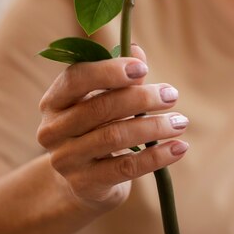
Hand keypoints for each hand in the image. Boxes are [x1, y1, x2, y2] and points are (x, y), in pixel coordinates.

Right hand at [37, 44, 188, 213]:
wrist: (82, 181)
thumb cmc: (97, 128)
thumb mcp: (103, 99)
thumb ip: (119, 74)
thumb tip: (136, 50)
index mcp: (54, 100)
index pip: (76, 78)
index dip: (110, 71)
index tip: (143, 68)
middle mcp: (52, 129)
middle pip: (100, 108)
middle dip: (141, 98)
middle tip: (171, 95)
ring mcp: (65, 159)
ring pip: (114, 137)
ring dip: (154, 127)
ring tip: (180, 122)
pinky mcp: (85, 184)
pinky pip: (126, 168)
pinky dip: (156, 156)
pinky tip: (179, 148)